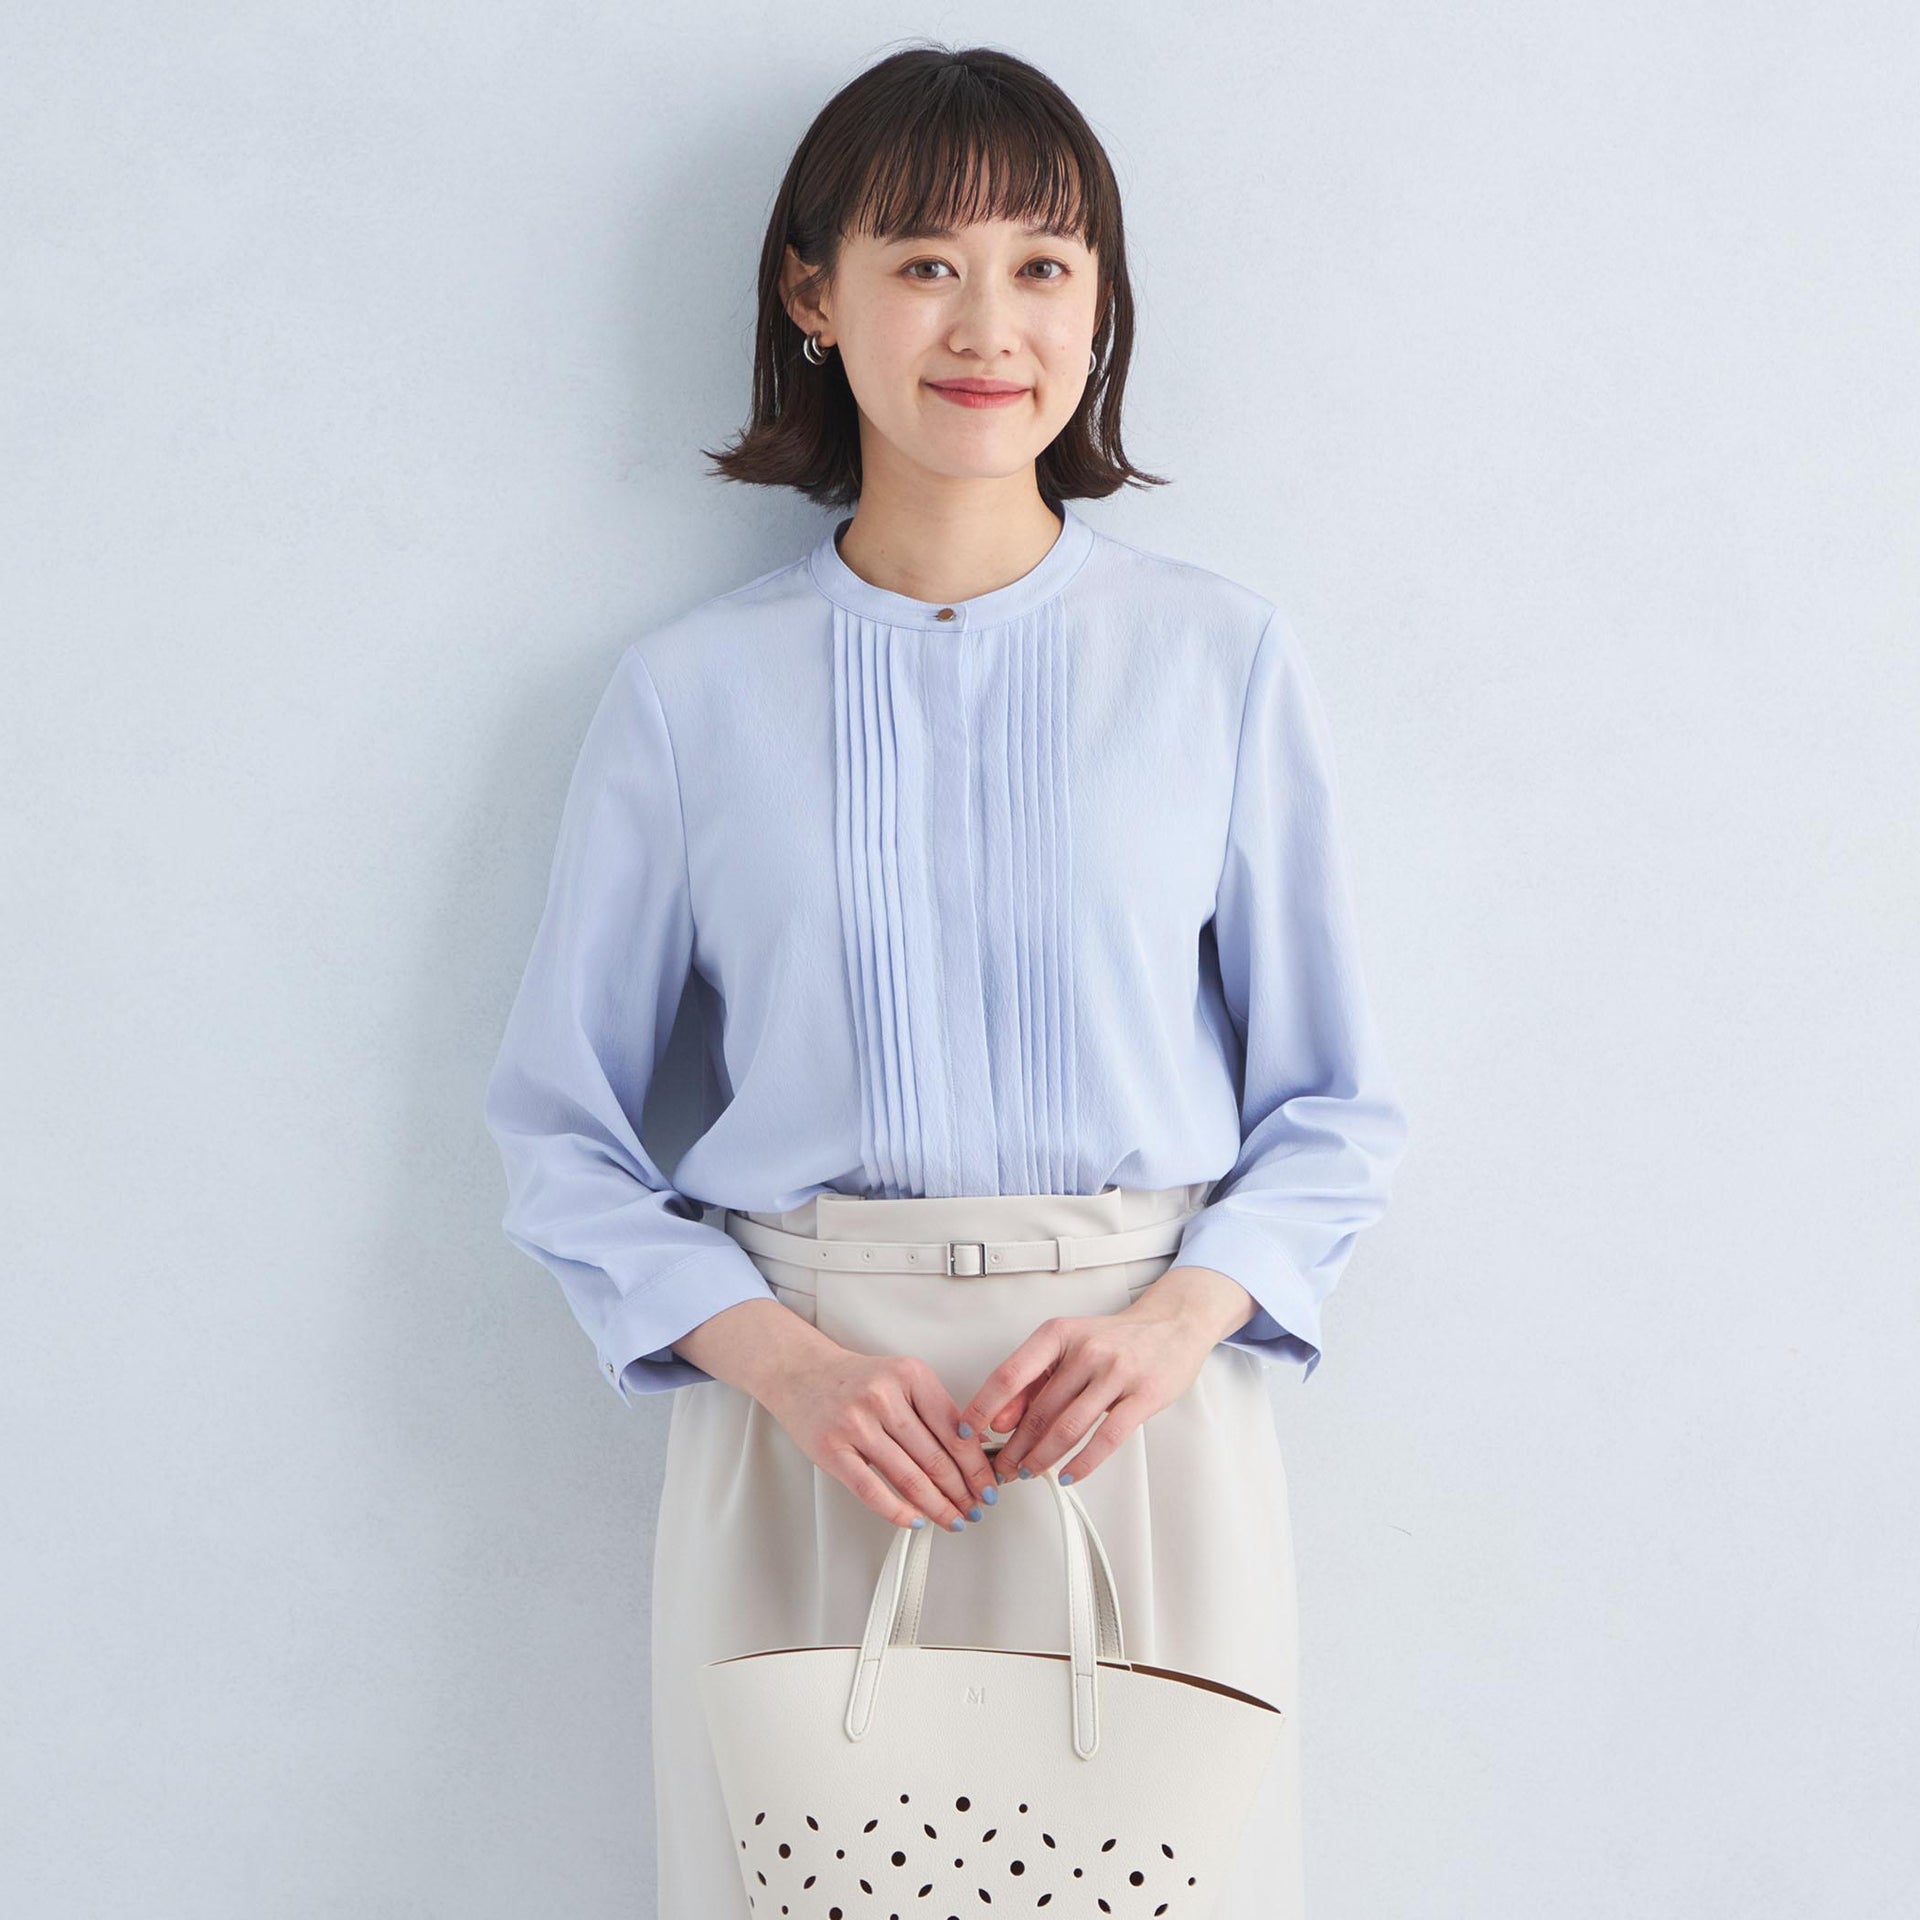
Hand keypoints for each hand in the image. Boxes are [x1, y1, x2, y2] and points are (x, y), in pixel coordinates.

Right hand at [757, 1340, 1003, 1532]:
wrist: (799, 1372)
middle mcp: (883, 1396)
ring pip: (909, 1477)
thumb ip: (934, 1409)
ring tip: (953, 1519)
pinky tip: (916, 1520)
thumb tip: (972, 1455)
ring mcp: (856, 1423)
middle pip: (936, 1456)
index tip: (989, 1484)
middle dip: (962, 1491)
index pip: (956, 1429)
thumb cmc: (855, 1380)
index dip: (976, 1464)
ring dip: (937, 1506)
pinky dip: (898, 1512)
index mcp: (910, 1375)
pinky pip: (872, 1491)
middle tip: (976, 1508)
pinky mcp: (832, 1449)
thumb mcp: (901, 1378)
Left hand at [959, 1267, 1245, 1485]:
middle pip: (1039, 1410)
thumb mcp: (1067, 1347)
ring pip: (1068, 1426)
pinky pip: (1107, 1437)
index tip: (965, 1431)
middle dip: (1014, 1447)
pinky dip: (1084, 1463)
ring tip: (1029, 1473)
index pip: (1010, 1374)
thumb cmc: (1114, 1340)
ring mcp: (1117, 1372)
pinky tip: (1069, 1475)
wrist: (1172, 1324)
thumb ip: (1033, 1380)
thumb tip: (999, 1419)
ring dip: (1043, 1458)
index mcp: (1058, 1334)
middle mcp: (1086, 1350)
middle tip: (1001, 1469)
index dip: (984, 1406)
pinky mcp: (1144, 1394)